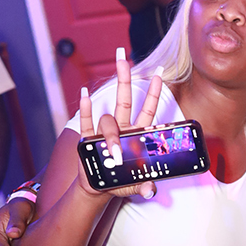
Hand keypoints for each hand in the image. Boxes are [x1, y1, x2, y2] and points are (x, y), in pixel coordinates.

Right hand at [78, 50, 163, 200]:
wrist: (99, 188)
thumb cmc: (120, 182)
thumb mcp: (135, 185)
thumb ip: (144, 185)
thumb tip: (150, 190)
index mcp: (137, 135)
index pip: (148, 109)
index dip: (154, 92)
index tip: (160, 73)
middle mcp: (122, 128)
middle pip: (124, 98)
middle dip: (124, 77)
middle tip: (123, 56)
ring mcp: (104, 132)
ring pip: (108, 120)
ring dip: (111, 134)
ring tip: (112, 153)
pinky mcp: (88, 138)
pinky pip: (86, 121)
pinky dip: (86, 108)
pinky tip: (85, 94)